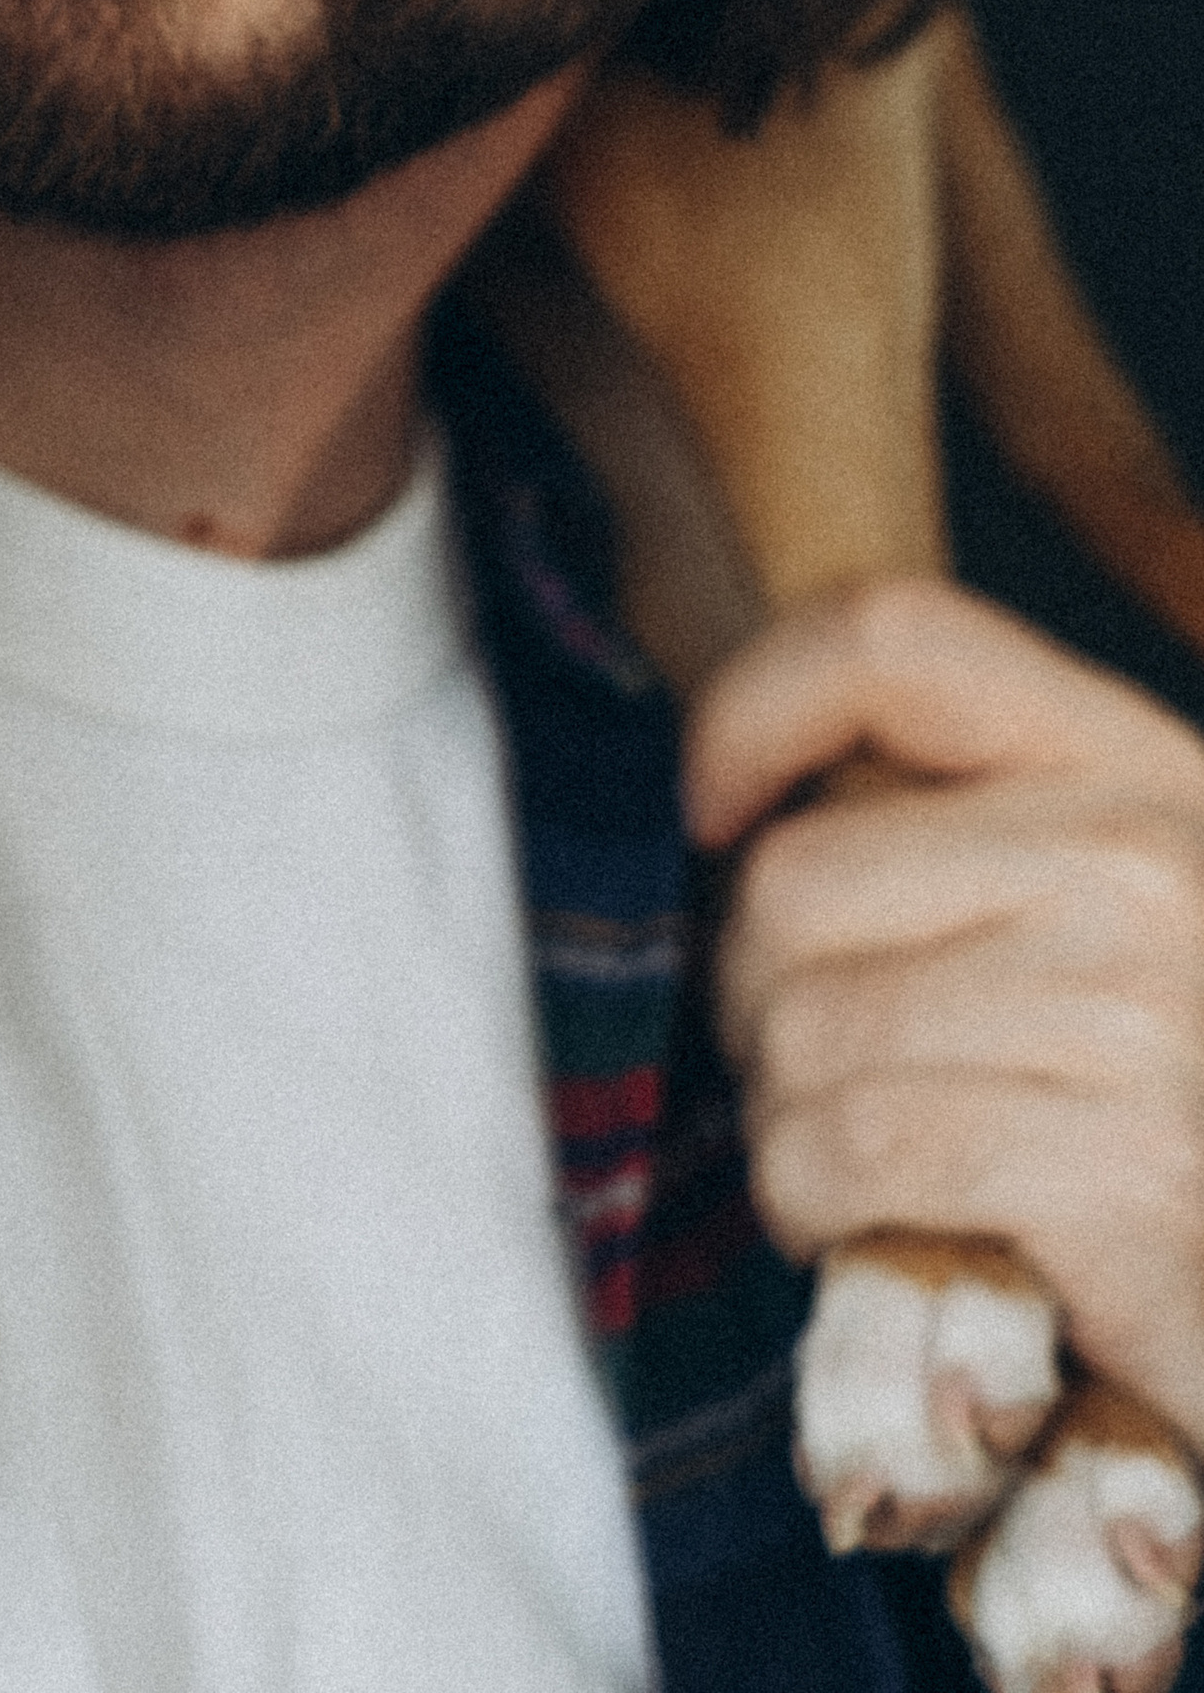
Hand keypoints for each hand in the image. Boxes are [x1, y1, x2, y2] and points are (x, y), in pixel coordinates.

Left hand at [689, 575, 1203, 1441]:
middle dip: (753, 994)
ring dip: (780, 1116)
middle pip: (793, 876)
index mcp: (1138, 766)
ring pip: (801, 1029)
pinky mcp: (1121, 1171)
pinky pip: (849, 1149)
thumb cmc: (1146, 1091)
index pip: (894, 638)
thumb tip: (733, 805)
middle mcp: (1149, 866)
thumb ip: (946, 828)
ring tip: (849, 1152)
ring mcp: (1140, 1015)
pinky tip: (862, 1222)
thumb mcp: (1083, 908)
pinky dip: (813, 1201)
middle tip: (811, 1063)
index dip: (752, 705)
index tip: (710, 808)